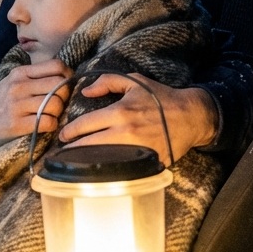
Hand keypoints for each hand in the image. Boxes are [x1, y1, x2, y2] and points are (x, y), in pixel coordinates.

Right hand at [0, 58, 70, 158]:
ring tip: (50, 117)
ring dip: (58, 113)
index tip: (65, 88)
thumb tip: (63, 78)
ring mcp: (17, 105)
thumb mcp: (10, 83)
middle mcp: (19, 86)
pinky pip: (48, 122)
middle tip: (59, 106)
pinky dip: (52, 126)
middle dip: (65, 97)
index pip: (57, 66)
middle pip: (60, 86)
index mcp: (20, 73)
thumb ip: (33, 78)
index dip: (68, 77)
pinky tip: (45, 127)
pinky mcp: (16, 124)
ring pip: (56, 104)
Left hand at [57, 74, 219, 164]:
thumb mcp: (134, 81)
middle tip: (62, 152)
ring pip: (103, 159)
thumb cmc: (160, 98)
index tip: (62, 136)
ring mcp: (136, 150)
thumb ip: (107, 82)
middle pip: (89, 145)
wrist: (190, 116)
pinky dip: (109, 169)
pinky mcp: (147, 162)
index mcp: (119, 112)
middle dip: (72, 150)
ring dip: (87, 161)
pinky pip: (123, 168)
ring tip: (76, 162)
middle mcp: (125, 132)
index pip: (85, 125)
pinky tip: (100, 170)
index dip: (70, 132)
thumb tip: (86, 91)